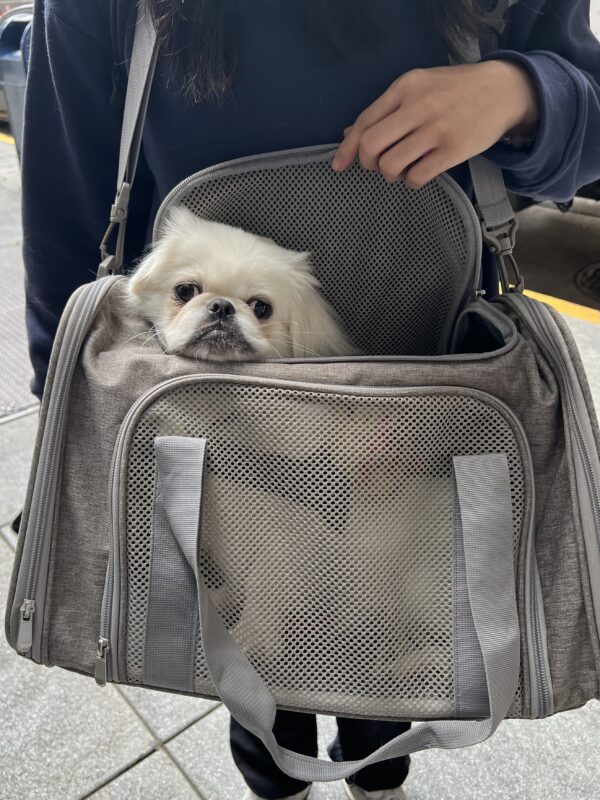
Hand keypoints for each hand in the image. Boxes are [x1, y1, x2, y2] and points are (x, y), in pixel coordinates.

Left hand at [332, 60, 538, 187]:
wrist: (503, 90)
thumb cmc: (455, 90)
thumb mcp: (419, 87)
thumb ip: (386, 109)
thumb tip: (352, 134)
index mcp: (405, 86)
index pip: (365, 122)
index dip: (348, 148)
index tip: (339, 166)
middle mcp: (418, 105)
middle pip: (371, 146)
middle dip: (367, 163)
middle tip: (377, 166)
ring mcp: (436, 129)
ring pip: (391, 165)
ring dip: (390, 174)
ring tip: (401, 169)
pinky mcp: (453, 150)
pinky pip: (416, 177)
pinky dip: (411, 182)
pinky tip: (418, 173)